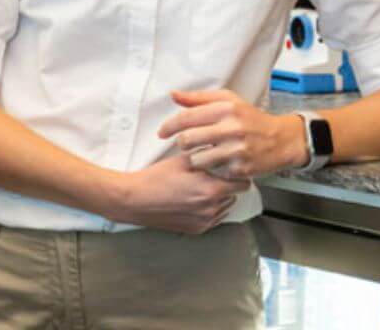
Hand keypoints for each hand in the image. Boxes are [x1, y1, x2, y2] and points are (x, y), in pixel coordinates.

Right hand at [108, 153, 250, 234]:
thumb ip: (206, 155)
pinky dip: (210, 209)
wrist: (135, 200)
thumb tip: (220, 150)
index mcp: (211, 190)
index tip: (233, 169)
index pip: (243, 185)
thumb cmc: (156, 179)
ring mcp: (204, 222)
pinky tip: (196, 198)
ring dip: (220, 198)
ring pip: (225, 207)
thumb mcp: (183, 160)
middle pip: (235, 196)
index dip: (240, 174)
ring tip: (203, 187)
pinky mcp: (196, 229)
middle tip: (215, 175)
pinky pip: (213, 218)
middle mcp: (211, 209)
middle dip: (229, 185)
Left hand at [157, 90, 307, 180]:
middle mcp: (231, 128)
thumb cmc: (252, 119)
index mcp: (226, 109)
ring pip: (196, 159)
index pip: (186, 117)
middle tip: (186, 144)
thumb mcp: (228, 101)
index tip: (162, 132)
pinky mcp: (240, 170)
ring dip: (195, 159)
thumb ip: (199, 98)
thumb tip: (174, 95)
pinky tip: (218, 163)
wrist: (281, 140)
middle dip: (182, 143)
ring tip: (204, 154)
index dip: (169, 126)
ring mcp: (236, 151)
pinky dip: (212, 169)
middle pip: (187, 140)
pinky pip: (212, 173)